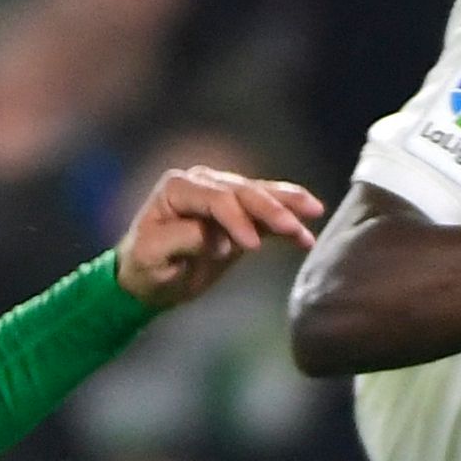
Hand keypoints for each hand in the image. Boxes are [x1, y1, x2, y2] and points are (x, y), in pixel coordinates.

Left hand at [115, 165, 323, 309]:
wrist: (148, 278)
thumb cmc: (145, 266)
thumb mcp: (153, 255)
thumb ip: (183, 240)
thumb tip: (219, 238)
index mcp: (178, 187)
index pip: (216, 198)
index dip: (236, 219)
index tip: (251, 247)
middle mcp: (203, 182)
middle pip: (244, 192)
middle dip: (271, 209)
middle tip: (293, 228)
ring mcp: (223, 194)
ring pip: (260, 195)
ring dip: (288, 205)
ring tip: (315, 212)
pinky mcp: (239, 214)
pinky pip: (267, 214)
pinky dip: (288, 222)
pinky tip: (307, 233)